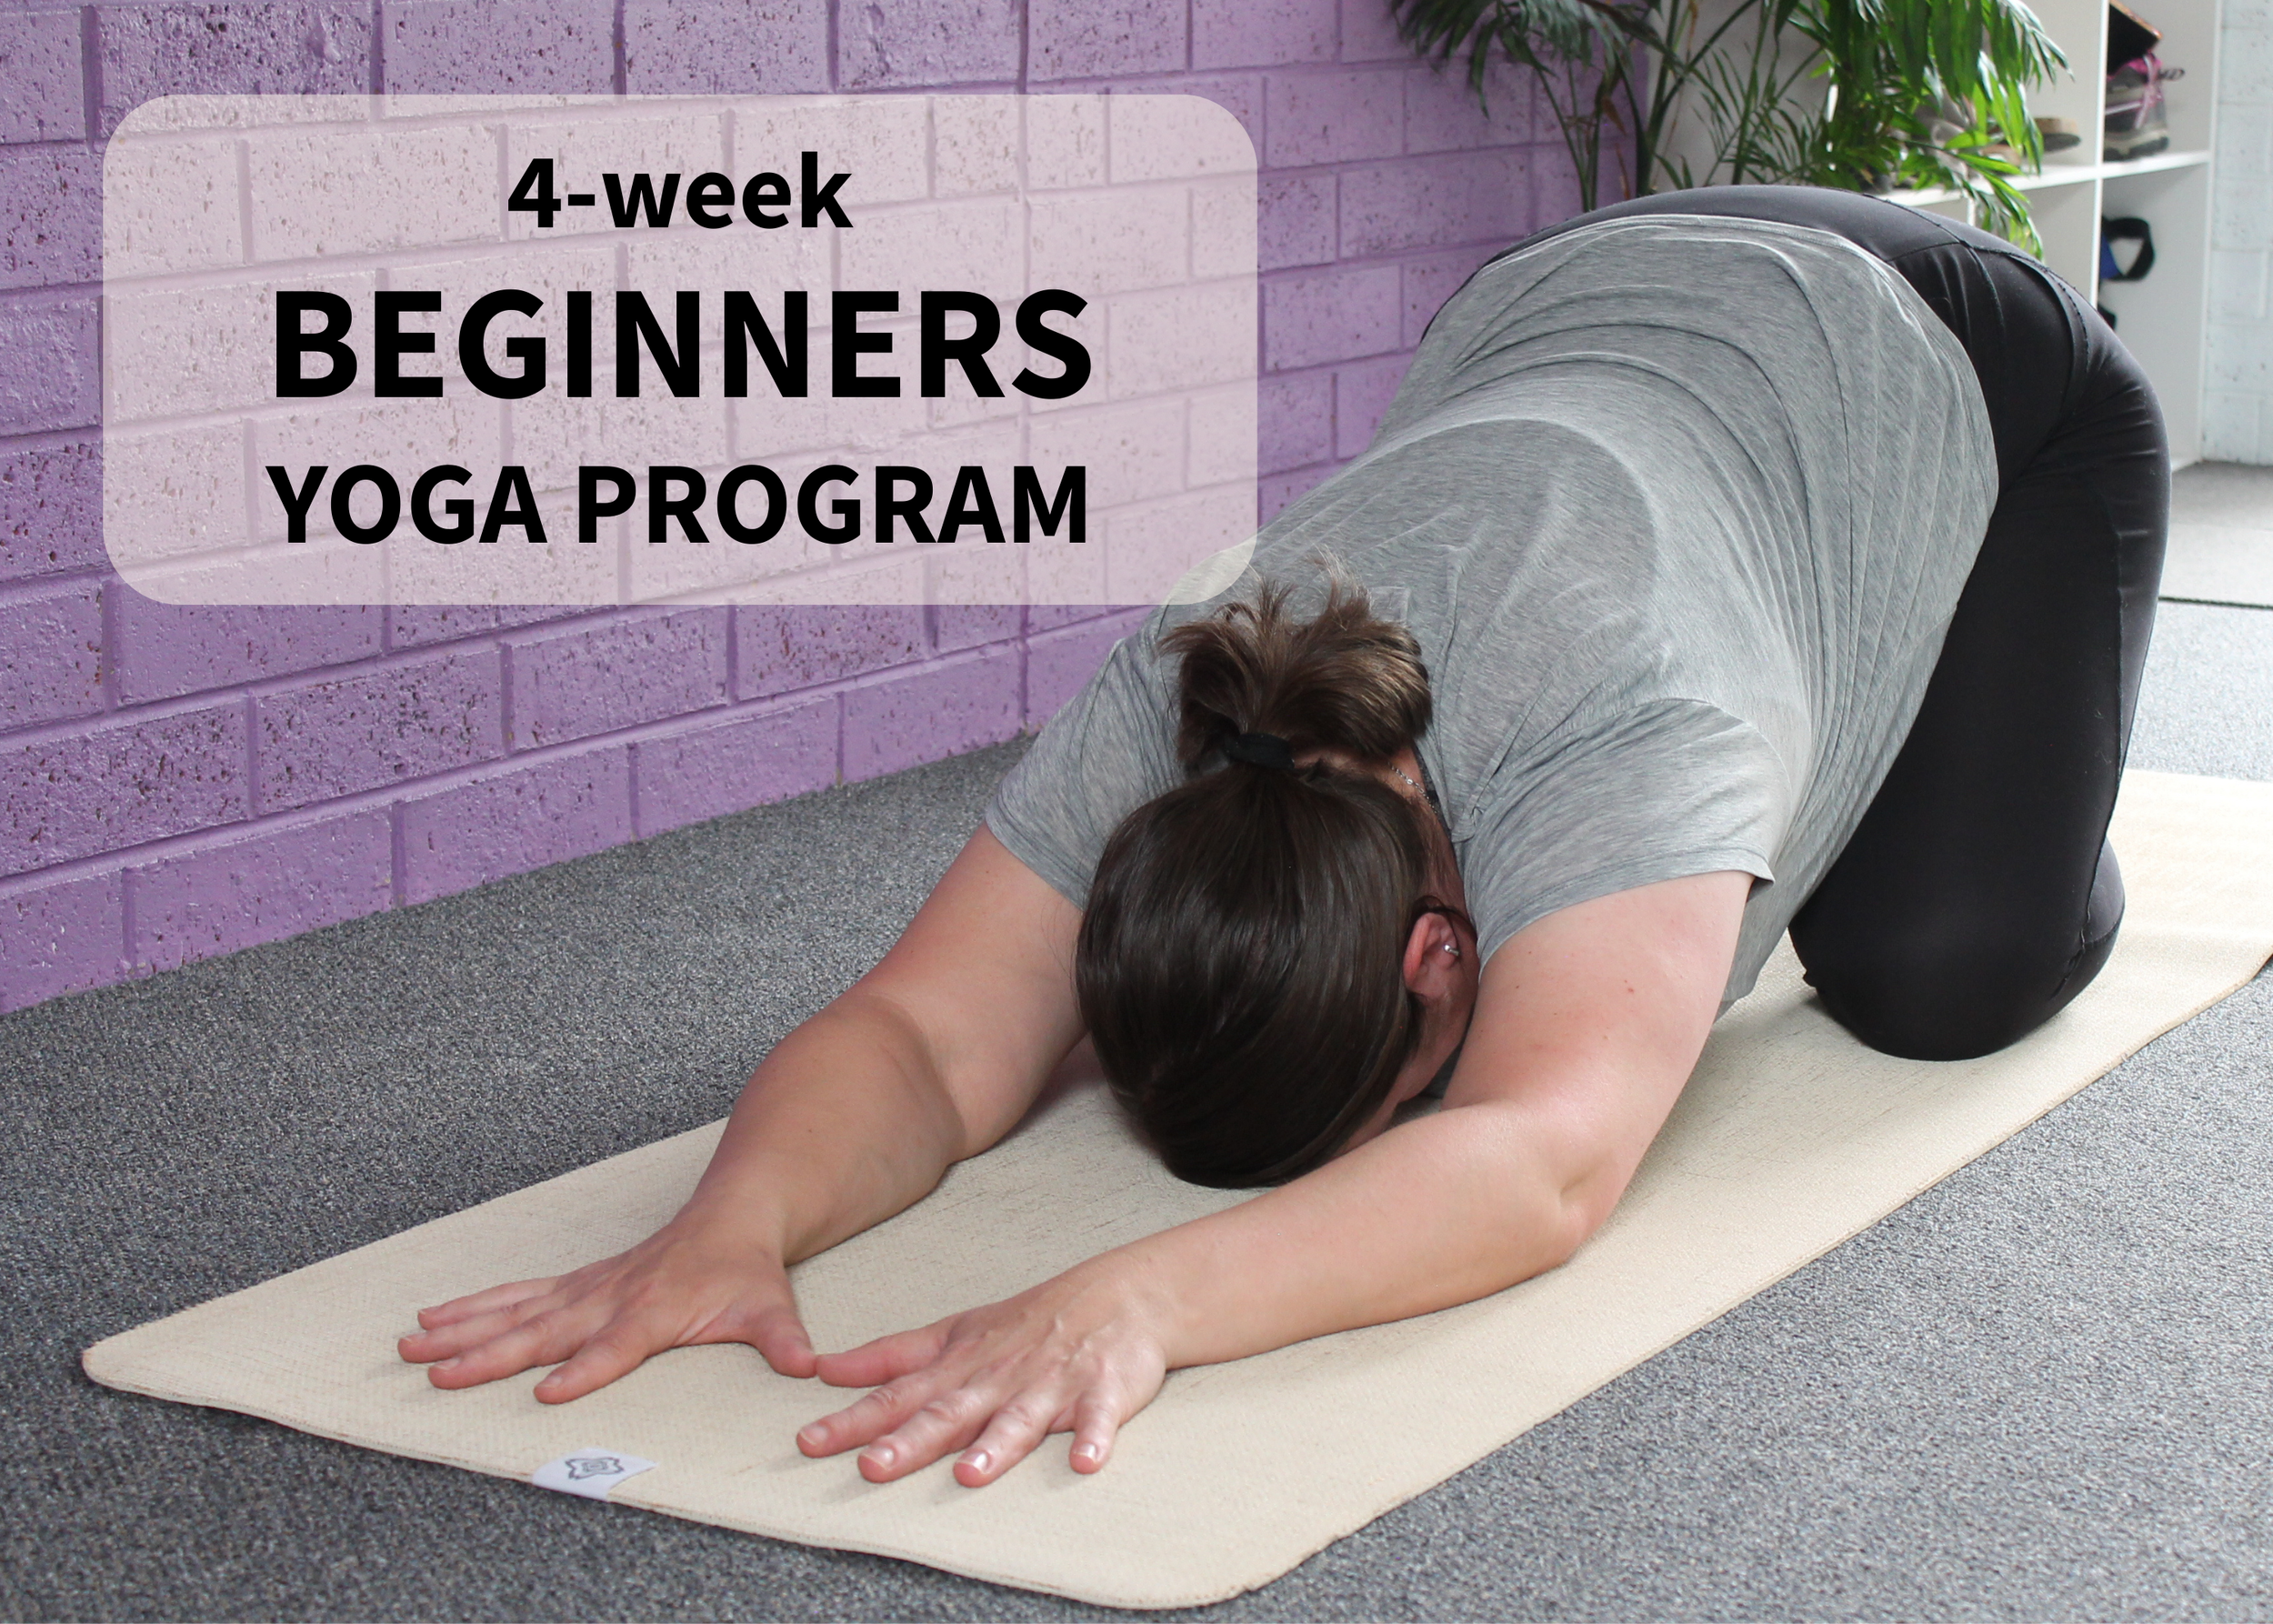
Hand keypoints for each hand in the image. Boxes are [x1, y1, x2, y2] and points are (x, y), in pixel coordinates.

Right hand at [397, 1214, 815, 1400]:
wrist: (735, 1214)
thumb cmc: (748, 1271)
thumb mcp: (772, 1308)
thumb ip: (784, 1340)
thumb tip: (809, 1366)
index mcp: (654, 1310)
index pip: (615, 1345)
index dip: (585, 1369)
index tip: (548, 1391)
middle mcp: (612, 1297)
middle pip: (545, 1330)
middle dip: (490, 1353)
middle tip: (438, 1372)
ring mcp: (589, 1287)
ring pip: (516, 1309)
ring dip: (463, 1328)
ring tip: (411, 1345)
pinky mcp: (577, 1283)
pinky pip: (517, 1294)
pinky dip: (473, 1306)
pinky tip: (433, 1317)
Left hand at [797, 1257, 1169, 1486]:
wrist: (1120, 1294)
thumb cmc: (1030, 1320)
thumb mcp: (954, 1332)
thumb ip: (890, 1356)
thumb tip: (824, 1370)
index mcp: (961, 1366)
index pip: (898, 1395)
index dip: (853, 1420)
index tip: (809, 1442)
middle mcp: (999, 1377)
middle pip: (950, 1413)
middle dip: (911, 1441)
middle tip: (873, 1467)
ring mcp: (1051, 1383)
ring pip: (1019, 1419)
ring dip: (995, 1447)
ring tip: (970, 1476)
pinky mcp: (1103, 1391)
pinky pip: (1098, 1418)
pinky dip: (1092, 1437)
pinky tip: (1084, 1461)